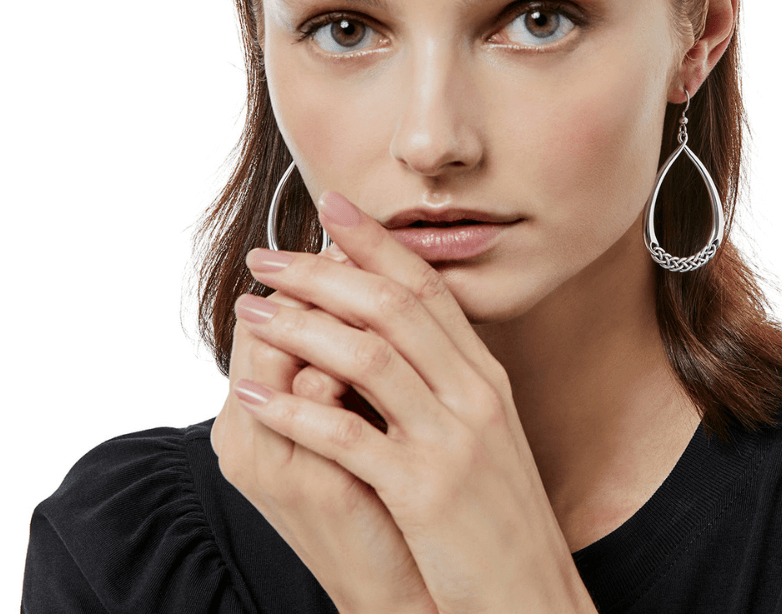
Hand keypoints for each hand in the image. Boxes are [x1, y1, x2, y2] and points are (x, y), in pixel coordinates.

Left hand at [231, 190, 597, 613]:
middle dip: (323, 271)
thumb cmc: (496, 516)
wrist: (531, 597)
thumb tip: (390, 332)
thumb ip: (445, 378)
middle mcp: (473, 394)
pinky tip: (257, 398)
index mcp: (484, 376)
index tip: (334, 207)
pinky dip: (297, 411)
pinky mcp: (426, 491)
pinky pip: (350, 435)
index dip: (377, 242)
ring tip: (250, 310)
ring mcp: (452, 440)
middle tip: (267, 255)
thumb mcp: (484, 432)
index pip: (427, 286)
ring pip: (367, 356)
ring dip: (300, 327)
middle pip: (391, 307)